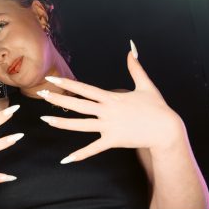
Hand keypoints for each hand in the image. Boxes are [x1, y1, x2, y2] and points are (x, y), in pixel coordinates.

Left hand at [38, 50, 183, 162]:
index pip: (84, 89)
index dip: (67, 84)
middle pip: (77, 105)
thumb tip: (131, 49)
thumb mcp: (146, 85)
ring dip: (62, 123)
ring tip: (45, 121)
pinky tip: (65, 159)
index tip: (51, 79)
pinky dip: (79, 155)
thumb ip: (135, 67)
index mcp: (111, 98)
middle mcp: (107, 111)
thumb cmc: (157, 107)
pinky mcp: (113, 141)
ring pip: (80, 125)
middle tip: (41, 94)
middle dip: (58, 100)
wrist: (167, 130)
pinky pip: (93, 149)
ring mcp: (109, 127)